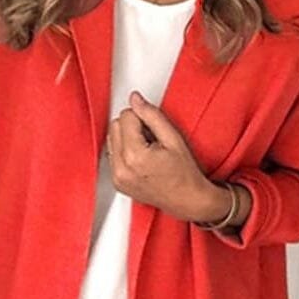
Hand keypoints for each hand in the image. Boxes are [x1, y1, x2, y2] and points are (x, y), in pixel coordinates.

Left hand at [105, 90, 218, 220]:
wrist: (187, 200)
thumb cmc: (184, 174)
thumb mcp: (173, 138)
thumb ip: (152, 115)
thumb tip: (135, 99)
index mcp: (134, 156)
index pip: (126, 116)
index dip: (142, 118)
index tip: (155, 130)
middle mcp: (121, 169)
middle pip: (115, 126)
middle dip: (132, 127)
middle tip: (152, 140)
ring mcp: (117, 178)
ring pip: (111, 139)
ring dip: (127, 139)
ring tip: (147, 151)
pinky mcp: (117, 182)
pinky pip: (112, 155)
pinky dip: (124, 152)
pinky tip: (141, 160)